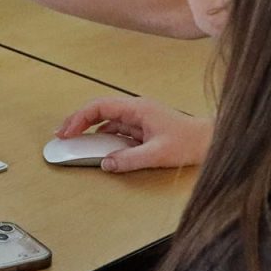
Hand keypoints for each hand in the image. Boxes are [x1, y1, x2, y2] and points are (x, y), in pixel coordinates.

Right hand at [56, 96, 212, 172]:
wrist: (209, 142)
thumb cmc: (188, 143)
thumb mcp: (157, 154)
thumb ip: (129, 159)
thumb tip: (105, 163)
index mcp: (137, 108)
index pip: (101, 107)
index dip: (80, 118)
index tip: (66, 132)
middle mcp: (136, 110)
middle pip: (100, 110)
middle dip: (79, 121)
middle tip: (61, 135)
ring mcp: (139, 119)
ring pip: (108, 121)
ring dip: (90, 130)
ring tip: (74, 142)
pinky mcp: (143, 129)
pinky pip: (117, 131)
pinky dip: (104, 138)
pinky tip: (98, 149)